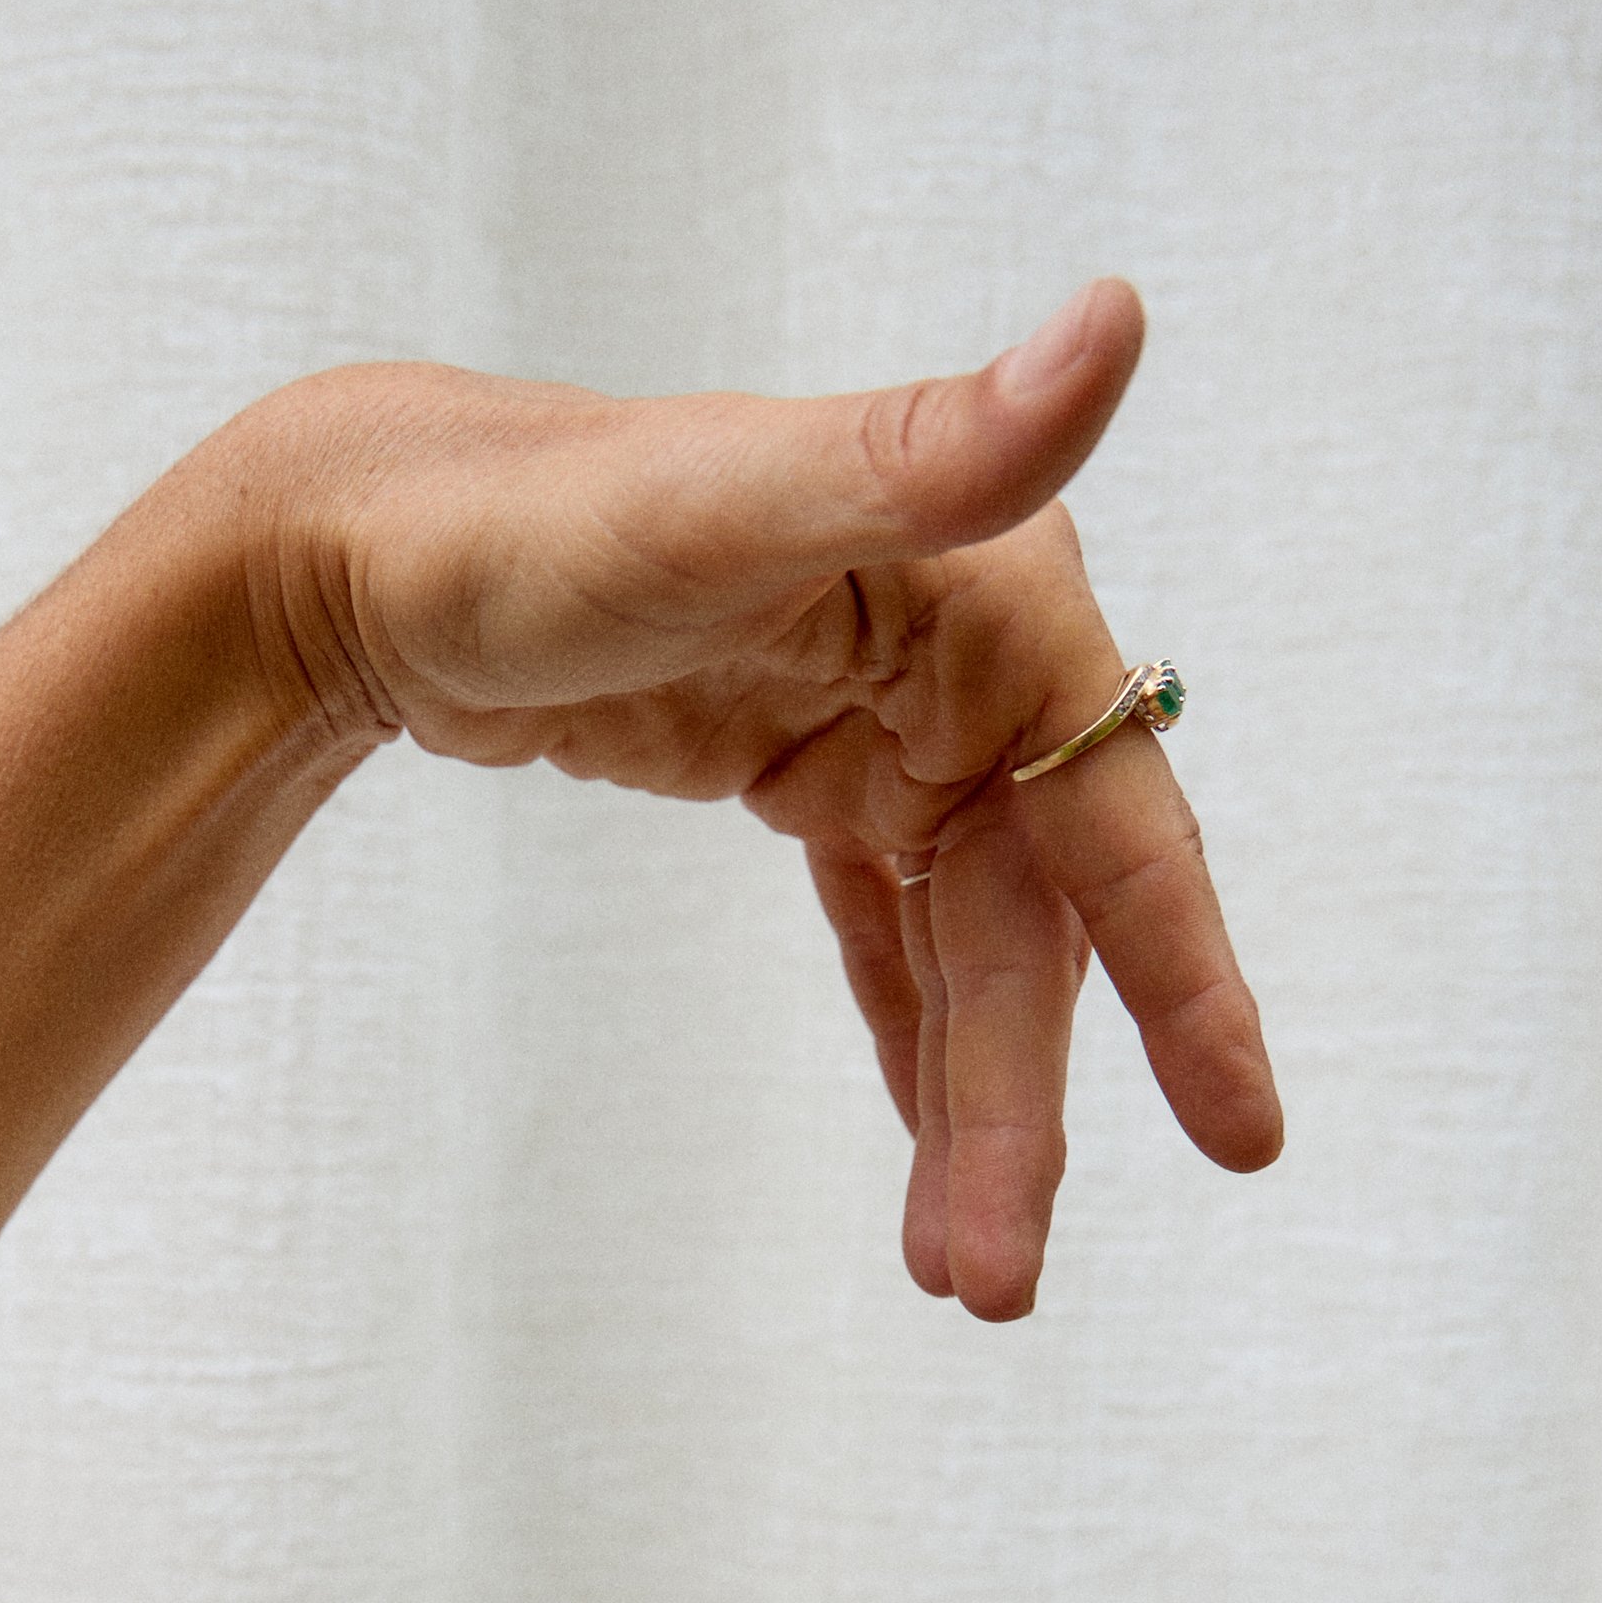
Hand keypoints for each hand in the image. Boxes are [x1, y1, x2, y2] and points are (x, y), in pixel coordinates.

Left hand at [255, 284, 1277, 1320]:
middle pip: (1033, 927)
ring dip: (971, 1106)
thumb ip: (931, 448)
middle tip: (995, 1282)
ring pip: (968, 953)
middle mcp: (966, 657)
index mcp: (990, 597)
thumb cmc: (526, 522)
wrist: (359, 550)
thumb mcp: (726, 502)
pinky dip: (916, 1041)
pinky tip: (929, 1156)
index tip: (1241, 1140)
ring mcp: (891, 719)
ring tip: (957, 1270)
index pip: (1120, 823)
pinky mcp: (810, 768)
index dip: (1189, 986)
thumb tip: (1114, 320)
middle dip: (1021, 1108)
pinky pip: (898, 934)